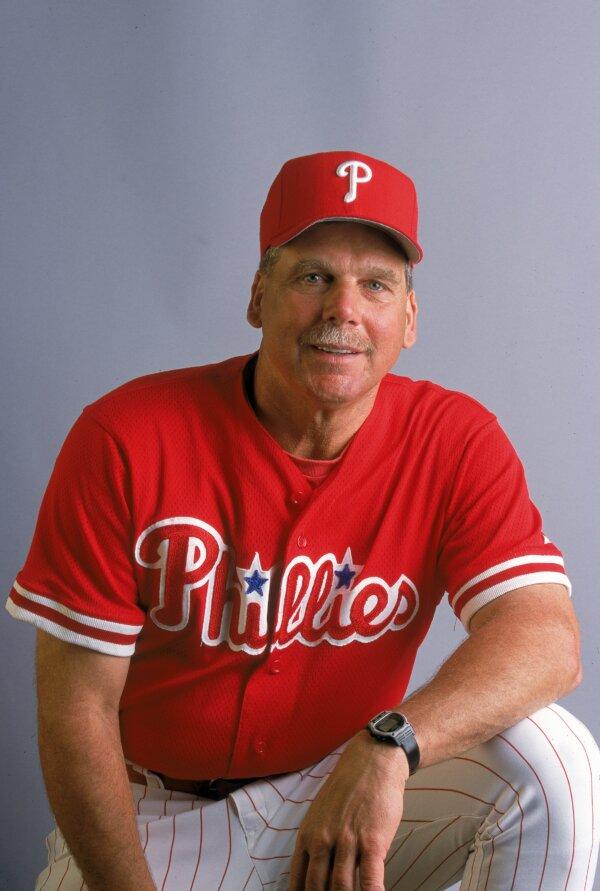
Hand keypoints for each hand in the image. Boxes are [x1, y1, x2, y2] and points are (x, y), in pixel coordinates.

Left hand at [289, 730, 409, 889]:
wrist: (372, 761)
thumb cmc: (348, 787)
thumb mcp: (321, 813)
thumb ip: (319, 845)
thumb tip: (323, 876)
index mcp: (307, 835)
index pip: (298, 880)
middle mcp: (322, 840)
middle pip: (317, 888)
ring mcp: (347, 841)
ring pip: (341, 888)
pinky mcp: (372, 841)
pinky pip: (370, 879)